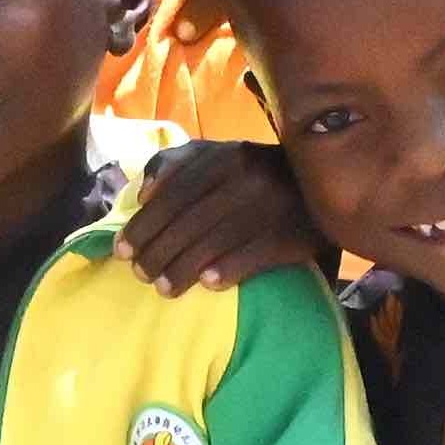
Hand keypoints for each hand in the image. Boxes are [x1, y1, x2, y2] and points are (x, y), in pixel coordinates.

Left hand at [115, 142, 323, 291]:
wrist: (321, 188)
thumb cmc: (256, 175)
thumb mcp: (218, 156)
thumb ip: (176, 163)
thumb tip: (144, 193)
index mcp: (225, 156)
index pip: (173, 194)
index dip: (144, 224)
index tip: (122, 250)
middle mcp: (247, 176)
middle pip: (190, 220)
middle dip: (158, 251)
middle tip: (139, 274)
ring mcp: (272, 204)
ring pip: (216, 240)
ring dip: (184, 268)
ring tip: (164, 288)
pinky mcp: (294, 233)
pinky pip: (255, 254)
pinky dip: (228, 269)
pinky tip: (208, 284)